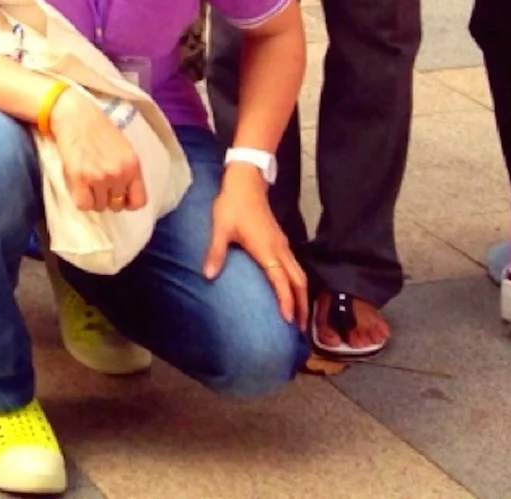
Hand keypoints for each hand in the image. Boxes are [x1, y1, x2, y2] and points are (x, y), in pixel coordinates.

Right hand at [48, 89, 145, 213]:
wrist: (74, 115)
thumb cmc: (98, 128)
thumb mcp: (123, 148)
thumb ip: (127, 171)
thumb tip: (125, 194)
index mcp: (133, 166)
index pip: (139, 202)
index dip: (128, 201)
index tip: (119, 196)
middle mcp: (119, 174)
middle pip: (116, 206)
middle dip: (108, 198)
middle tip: (99, 184)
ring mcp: (99, 177)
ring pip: (99, 206)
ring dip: (93, 198)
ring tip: (87, 181)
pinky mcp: (79, 178)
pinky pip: (83, 204)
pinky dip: (80, 199)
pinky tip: (79, 186)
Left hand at [206, 162, 304, 323]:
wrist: (246, 182)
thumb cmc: (232, 205)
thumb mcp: (220, 228)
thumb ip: (216, 252)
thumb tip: (208, 276)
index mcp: (266, 249)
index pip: (280, 280)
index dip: (286, 300)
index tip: (289, 320)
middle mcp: (280, 249)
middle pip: (298, 281)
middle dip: (302, 305)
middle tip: (302, 329)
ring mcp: (283, 245)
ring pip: (300, 275)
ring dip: (303, 296)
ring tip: (301, 316)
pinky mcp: (282, 242)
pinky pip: (296, 267)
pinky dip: (299, 284)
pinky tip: (293, 291)